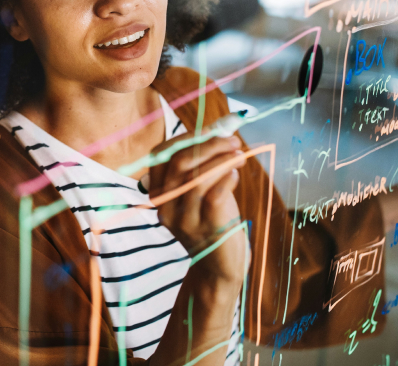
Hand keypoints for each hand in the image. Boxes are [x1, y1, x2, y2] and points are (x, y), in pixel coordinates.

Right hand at [148, 134, 246, 283]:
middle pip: (179, 163)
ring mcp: (184, 220)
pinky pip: (213, 196)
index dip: (186, 137)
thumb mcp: (198, 192)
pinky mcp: (206, 229)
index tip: (212, 129)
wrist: (218, 267)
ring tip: (239, 155)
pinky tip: (236, 173)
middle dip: (208, 145)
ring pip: (196, 178)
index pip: (161, 155)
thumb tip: (220, 131)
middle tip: (233, 140)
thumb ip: (200, 166)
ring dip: (221, 160)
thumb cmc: (211, 222)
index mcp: (158, 192)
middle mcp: (165, 206)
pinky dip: (226, 179)